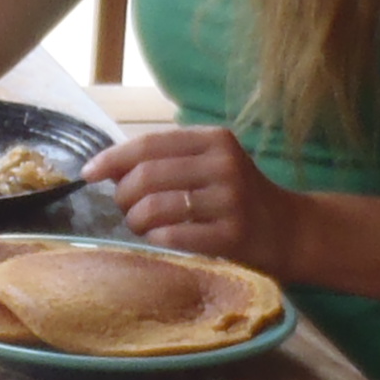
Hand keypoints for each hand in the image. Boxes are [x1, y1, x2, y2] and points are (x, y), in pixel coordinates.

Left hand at [93, 124, 301, 267]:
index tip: (89, 173)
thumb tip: (106, 167)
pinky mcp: (232, 234)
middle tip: (125, 209)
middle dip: (123, 195)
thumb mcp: (210, 164)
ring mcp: (230, 200)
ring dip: (136, 220)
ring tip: (141, 226)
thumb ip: (166, 160)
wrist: (290, 230)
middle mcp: (224, 164)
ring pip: (155, 207)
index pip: (149, 144)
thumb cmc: (237, 196)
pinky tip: (160, 240)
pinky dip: (156, 239)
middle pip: (146, 175)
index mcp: (214, 140)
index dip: (112, 159)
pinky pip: (173, 236)